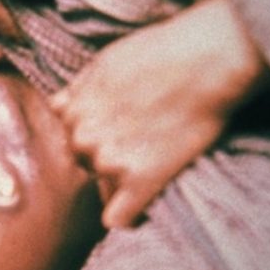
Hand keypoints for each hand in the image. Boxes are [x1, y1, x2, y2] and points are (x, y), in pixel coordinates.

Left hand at [49, 0, 266, 227]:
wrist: (208, 59)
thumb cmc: (161, 51)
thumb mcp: (103, 62)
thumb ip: (78, 91)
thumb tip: (61, 107)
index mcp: (71, 110)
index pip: (66, 136)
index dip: (90, 133)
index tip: (111, 132)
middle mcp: (83, 137)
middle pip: (82, 161)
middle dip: (102, 154)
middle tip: (137, 143)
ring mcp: (110, 161)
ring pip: (100, 185)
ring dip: (119, 180)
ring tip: (151, 161)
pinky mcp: (141, 181)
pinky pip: (119, 218)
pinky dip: (129, 218)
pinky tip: (141, 213)